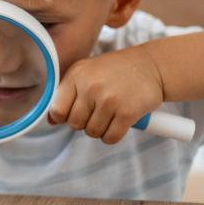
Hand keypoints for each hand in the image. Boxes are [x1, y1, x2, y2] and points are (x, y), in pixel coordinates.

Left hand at [48, 46, 163, 143]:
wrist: (151, 66)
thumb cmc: (116, 71)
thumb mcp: (87, 73)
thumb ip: (67, 94)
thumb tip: (51, 121)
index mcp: (77, 75)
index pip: (57, 109)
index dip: (64, 116)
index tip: (75, 112)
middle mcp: (91, 86)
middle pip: (74, 124)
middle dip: (84, 123)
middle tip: (98, 112)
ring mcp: (109, 99)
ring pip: (92, 133)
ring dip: (101, 129)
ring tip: (110, 114)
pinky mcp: (127, 112)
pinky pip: (110, 138)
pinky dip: (113, 135)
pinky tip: (119, 122)